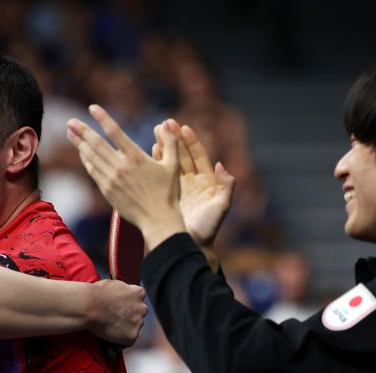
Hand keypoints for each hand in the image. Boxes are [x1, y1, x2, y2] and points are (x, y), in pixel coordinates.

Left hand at [67, 105, 186, 249]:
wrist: (157, 219)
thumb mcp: (173, 165)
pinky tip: (82, 152)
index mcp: (136, 157)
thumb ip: (171, 142)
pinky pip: (92, 171)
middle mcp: (121, 166)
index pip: (115, 132)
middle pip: (96, 144)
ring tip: (70, 133)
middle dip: (82, 131)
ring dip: (79, 143)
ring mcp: (111, 179)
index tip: (92, 108)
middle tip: (71, 121)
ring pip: (91, 157)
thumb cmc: (168, 193)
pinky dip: (86, 160)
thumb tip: (168, 123)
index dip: (102, 118)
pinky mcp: (107, 190)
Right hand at [86, 280, 147, 345]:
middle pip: (139, 314)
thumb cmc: (97, 293)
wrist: (89, 307)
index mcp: (139, 293)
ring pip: (134, 327)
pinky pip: (128, 339)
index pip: (138, 299)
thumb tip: (122, 294)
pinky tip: (110, 334)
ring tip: (110, 326)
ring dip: (126, 327)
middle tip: (115, 317)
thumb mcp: (114, 284)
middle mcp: (142, 308)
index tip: (120, 306)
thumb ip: (123, 290)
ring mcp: (138, 323)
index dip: (128, 303)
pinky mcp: (132, 336)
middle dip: (130, 316)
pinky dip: (121, 339)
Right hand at [153, 122, 234, 248]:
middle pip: (183, 155)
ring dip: (165, 147)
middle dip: (175, 139)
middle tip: (165, 124)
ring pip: (171, 163)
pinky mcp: (168, 195)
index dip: (191, 142)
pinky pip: (162, 175)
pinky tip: (149, 152)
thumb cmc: (208, 229)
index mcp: (207, 181)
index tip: (183, 128)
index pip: (198, 156)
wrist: (192, 245)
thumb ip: (226, 187)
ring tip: (156, 133)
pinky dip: (157, 162)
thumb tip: (222, 167)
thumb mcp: (221, 208)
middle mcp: (193, 182)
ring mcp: (180, 188)